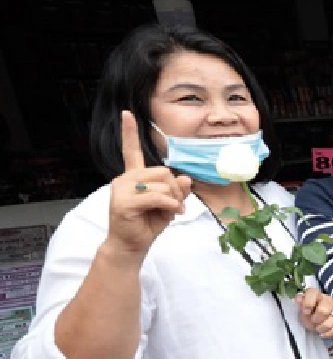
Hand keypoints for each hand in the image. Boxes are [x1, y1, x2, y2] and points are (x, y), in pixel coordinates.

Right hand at [105, 111, 191, 257]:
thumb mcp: (168, 205)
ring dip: (173, 199)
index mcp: (133, 176)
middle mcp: (125, 179)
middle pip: (162, 171)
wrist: (132, 245)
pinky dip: (169, 205)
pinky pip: (156, 196)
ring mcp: (121, 189)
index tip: (126, 113)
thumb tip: (185, 178)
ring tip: (170, 212)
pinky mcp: (123, 202)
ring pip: (161, 183)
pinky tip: (170, 214)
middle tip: (175, 206)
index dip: (130, 132)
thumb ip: (176, 190)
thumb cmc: (148, 224)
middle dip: (175, 189)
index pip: (131, 150)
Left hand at [294, 288, 332, 337]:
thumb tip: (298, 299)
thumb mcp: (302, 310)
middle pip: (323, 311)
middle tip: (313, 322)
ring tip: (318, 328)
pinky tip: (324, 333)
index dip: (308, 303)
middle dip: (315, 320)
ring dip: (321, 328)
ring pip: (330, 322)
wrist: (323, 319)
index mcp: (316, 295)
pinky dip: (329, 333)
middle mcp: (328, 300)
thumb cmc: (311, 313)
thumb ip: (300, 304)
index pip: (312, 293)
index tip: (305, 312)